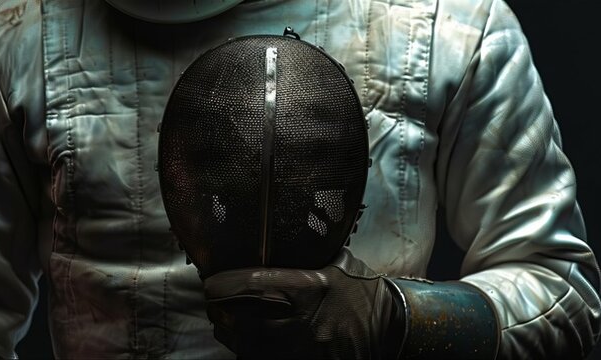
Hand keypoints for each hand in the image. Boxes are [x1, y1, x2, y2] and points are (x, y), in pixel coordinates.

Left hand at [202, 248, 405, 358]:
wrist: (388, 329)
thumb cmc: (358, 291)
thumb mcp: (335, 262)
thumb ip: (302, 254)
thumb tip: (262, 237)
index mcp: (309, 289)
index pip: (249, 285)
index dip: (221, 283)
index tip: (212, 280)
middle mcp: (302, 324)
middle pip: (237, 320)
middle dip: (220, 310)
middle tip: (216, 300)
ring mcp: (300, 352)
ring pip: (243, 346)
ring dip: (229, 332)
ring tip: (227, 319)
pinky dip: (248, 351)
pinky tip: (250, 340)